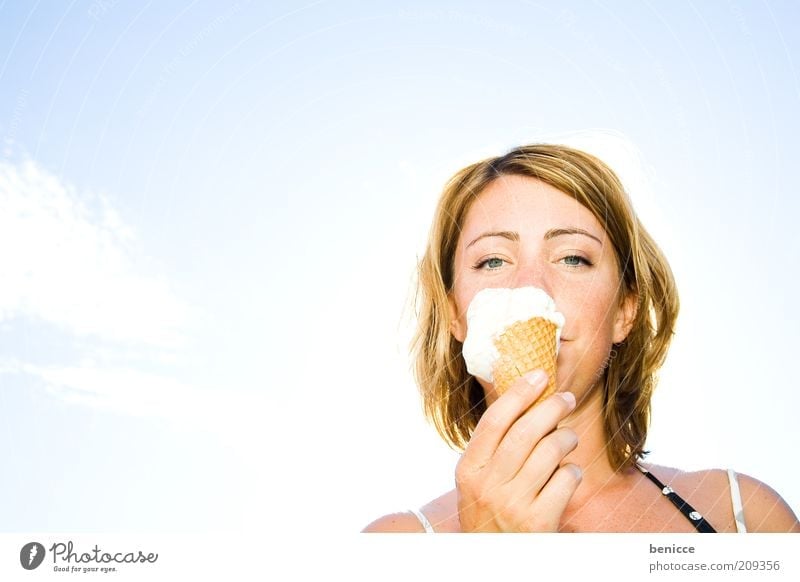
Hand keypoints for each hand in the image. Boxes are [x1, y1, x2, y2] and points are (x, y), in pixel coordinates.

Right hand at [455, 370, 581, 531]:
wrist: (492, 560)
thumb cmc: (488, 512)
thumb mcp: (477, 480)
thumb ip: (492, 447)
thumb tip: (523, 399)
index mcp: (469, 469)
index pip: (494, 420)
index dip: (519, 393)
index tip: (539, 374)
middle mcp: (488, 486)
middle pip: (526, 432)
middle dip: (551, 407)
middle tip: (566, 398)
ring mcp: (513, 505)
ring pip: (550, 452)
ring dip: (566, 438)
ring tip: (567, 438)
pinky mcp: (538, 522)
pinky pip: (566, 480)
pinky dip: (573, 471)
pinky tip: (568, 474)